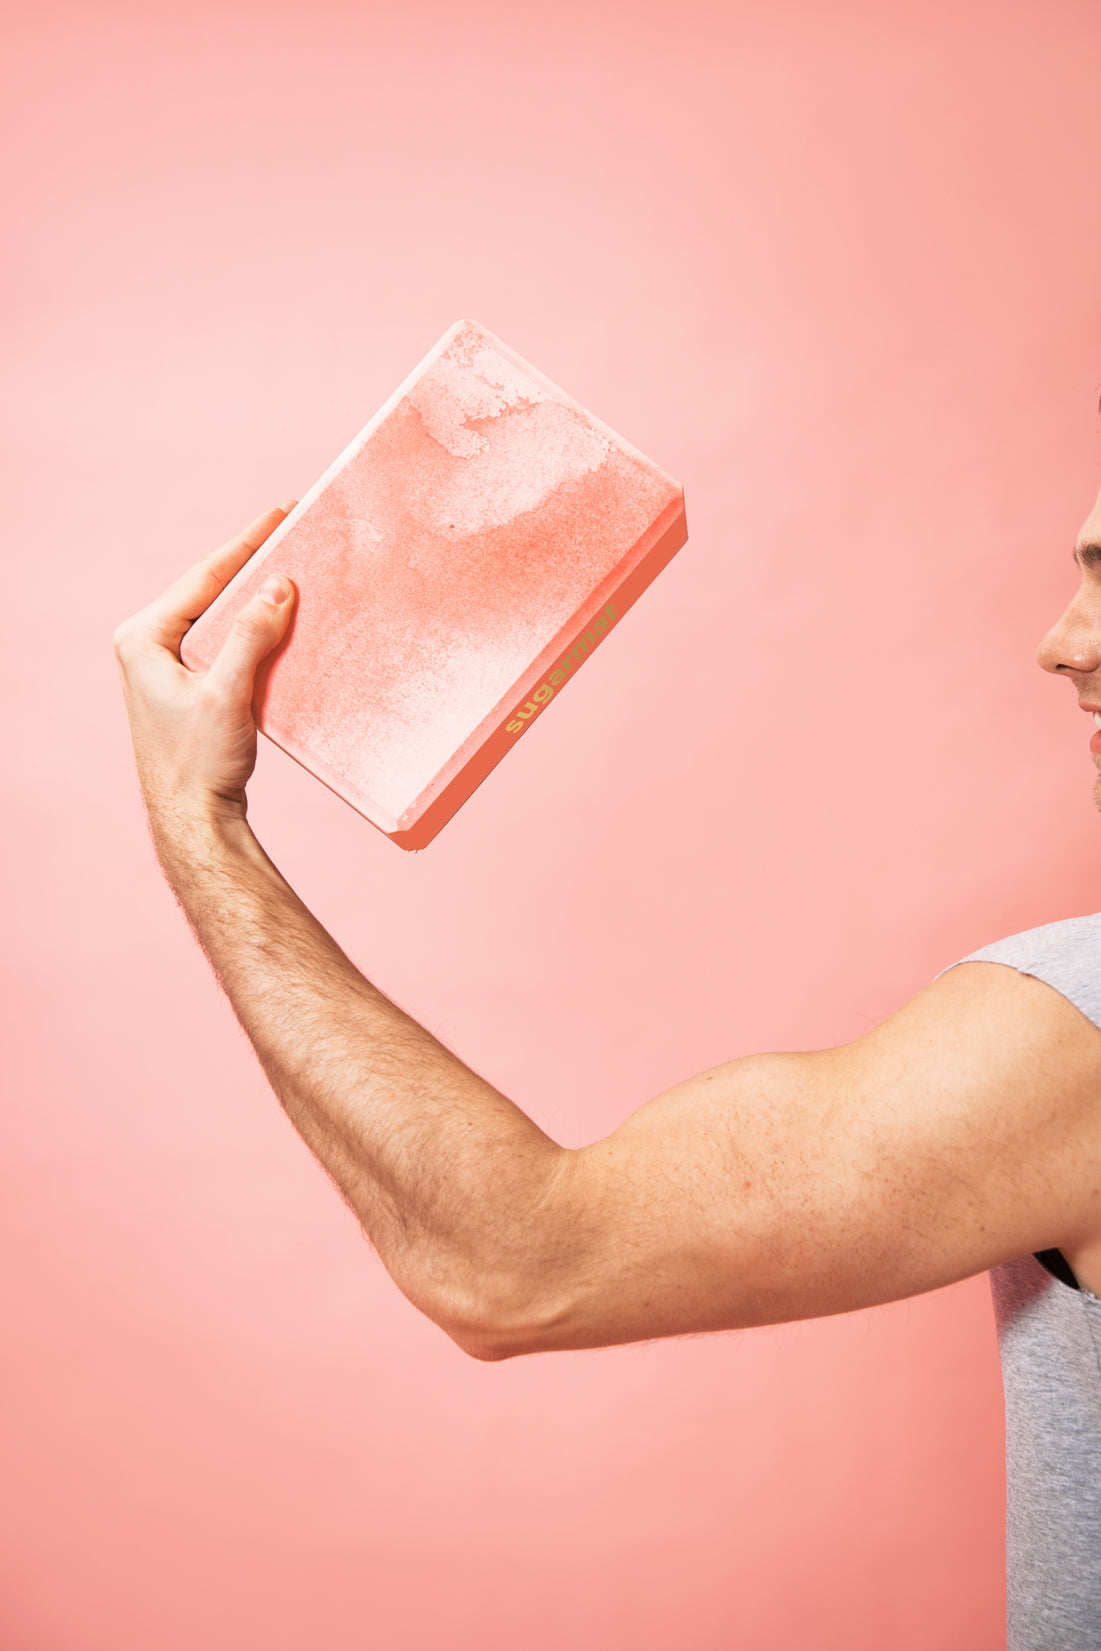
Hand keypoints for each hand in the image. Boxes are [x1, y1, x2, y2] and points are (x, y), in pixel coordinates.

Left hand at [113, 504, 297, 835]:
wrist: (193, 819)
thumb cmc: (199, 762)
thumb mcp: (227, 694)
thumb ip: (250, 637)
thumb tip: (278, 586)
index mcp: (143, 638)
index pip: (203, 576)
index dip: (245, 543)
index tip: (280, 513)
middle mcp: (148, 645)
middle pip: (210, 590)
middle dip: (253, 564)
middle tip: (291, 531)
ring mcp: (166, 666)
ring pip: (220, 616)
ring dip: (257, 597)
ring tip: (294, 567)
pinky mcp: (188, 685)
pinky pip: (226, 642)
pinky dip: (255, 629)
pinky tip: (284, 620)